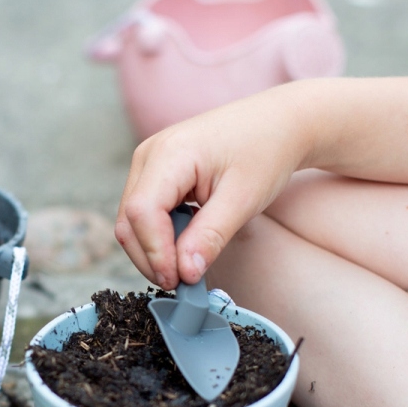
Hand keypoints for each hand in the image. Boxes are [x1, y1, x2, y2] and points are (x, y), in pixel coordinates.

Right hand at [115, 86, 311, 287]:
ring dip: (154, 250)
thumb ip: (210, 237)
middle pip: (129, 220)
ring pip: (131, 221)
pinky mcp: (154, 172)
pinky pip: (144, 212)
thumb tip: (184, 273)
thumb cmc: (265, 152)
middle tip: (182, 283)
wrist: (278, 123)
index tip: (178, 281)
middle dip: (151, 258)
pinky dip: (160, 236)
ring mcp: (148, 162)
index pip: (142, 212)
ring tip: (187, 266)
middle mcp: (149, 154)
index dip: (155, 252)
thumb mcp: (243, 199)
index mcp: (169, 154)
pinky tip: (186, 244)